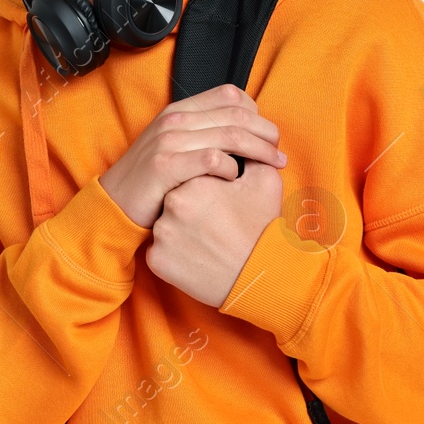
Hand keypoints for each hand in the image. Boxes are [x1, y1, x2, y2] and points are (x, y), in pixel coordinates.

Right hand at [99, 83, 287, 229]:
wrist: (115, 202)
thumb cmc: (152, 178)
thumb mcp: (174, 144)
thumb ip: (202, 132)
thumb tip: (243, 130)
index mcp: (180, 110)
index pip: (230, 95)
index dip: (256, 112)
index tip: (267, 133)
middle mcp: (175, 120)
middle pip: (237, 115)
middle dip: (266, 133)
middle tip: (280, 153)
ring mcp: (169, 141)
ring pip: (230, 136)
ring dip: (260, 151)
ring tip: (275, 165)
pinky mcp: (165, 166)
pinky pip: (211, 160)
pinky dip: (231, 168)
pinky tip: (236, 179)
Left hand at [145, 158, 284, 308]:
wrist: (261, 277)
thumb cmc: (264, 229)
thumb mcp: (266, 182)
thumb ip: (250, 155)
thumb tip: (241, 146)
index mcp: (195, 182)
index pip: (194, 174)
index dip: (210, 188)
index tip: (222, 202)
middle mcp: (172, 205)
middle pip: (177, 199)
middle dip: (194, 208)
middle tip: (216, 223)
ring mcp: (161, 235)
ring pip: (167, 224)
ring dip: (182, 229)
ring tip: (208, 241)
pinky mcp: (157, 260)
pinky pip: (161, 250)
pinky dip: (175, 253)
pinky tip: (197, 256)